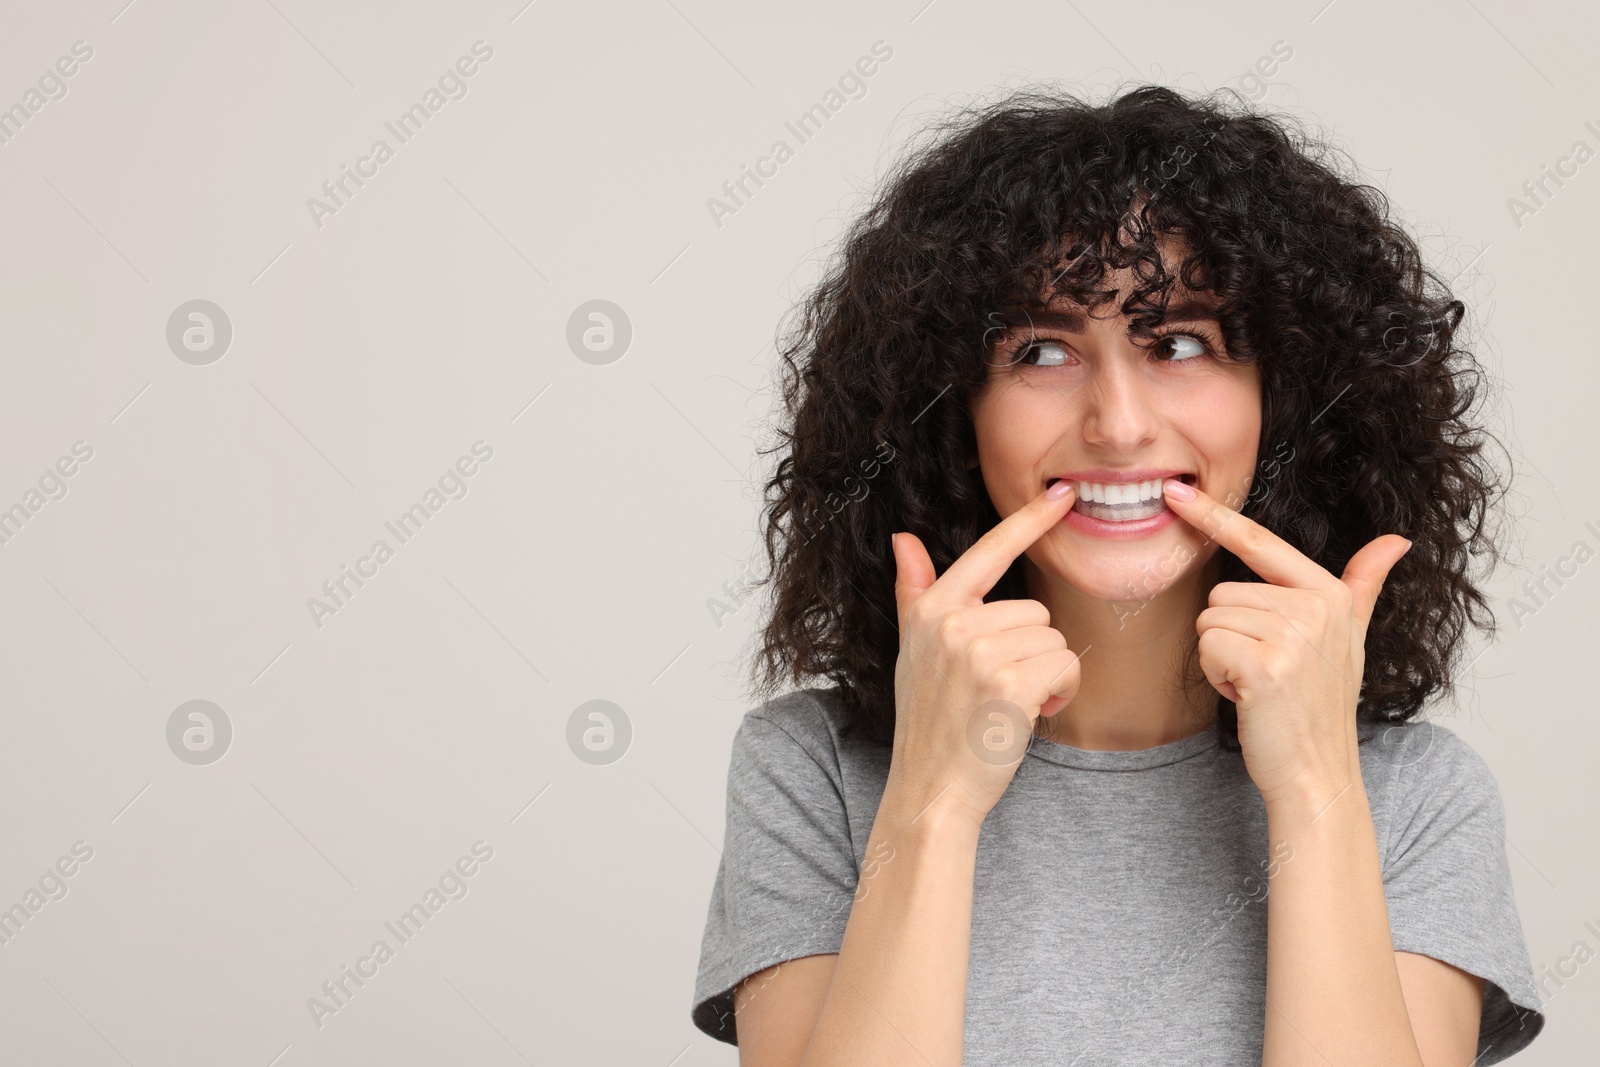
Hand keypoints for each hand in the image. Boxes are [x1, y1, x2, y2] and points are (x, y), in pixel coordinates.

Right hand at [890, 482, 1084, 829]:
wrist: (932, 790)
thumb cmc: (930, 723)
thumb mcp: (913, 651)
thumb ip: (913, 593)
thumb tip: (903, 538)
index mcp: (931, 610)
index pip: (988, 552)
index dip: (1028, 521)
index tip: (1062, 495)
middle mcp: (952, 623)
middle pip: (1034, 611)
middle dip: (1032, 652)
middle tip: (1002, 691)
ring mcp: (979, 652)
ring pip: (1052, 639)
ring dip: (1047, 675)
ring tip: (1011, 706)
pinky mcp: (1010, 683)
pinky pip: (1063, 665)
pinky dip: (1060, 693)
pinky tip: (1030, 716)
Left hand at [1159, 478, 1411, 806]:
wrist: (1317, 771)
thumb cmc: (1318, 705)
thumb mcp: (1348, 638)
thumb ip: (1363, 585)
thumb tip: (1397, 540)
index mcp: (1328, 593)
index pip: (1259, 542)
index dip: (1213, 515)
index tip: (1174, 490)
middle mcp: (1315, 606)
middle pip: (1221, 592)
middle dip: (1229, 634)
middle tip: (1263, 670)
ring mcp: (1293, 635)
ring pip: (1210, 618)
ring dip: (1222, 656)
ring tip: (1258, 683)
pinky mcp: (1267, 664)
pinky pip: (1207, 645)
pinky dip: (1216, 675)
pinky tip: (1247, 695)